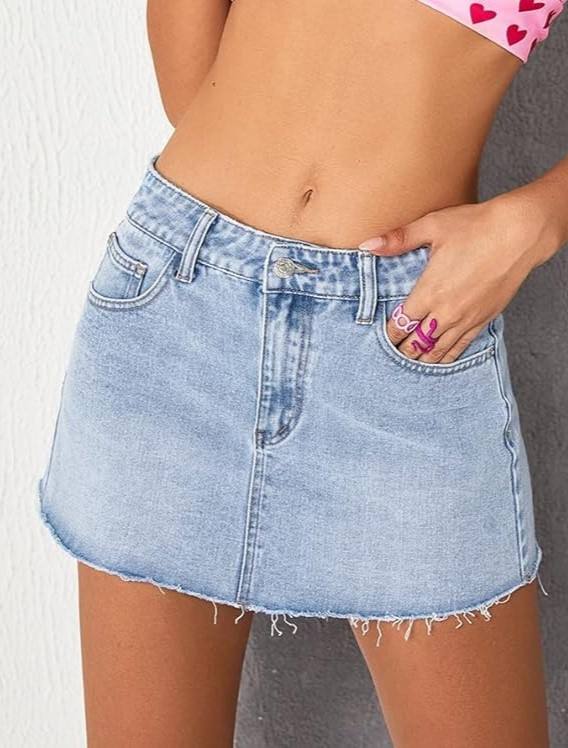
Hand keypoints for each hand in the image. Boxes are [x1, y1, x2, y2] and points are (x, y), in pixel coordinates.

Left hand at [357, 193, 554, 363]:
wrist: (520, 233)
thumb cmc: (476, 226)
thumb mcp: (431, 227)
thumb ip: (397, 240)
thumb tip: (367, 245)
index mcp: (429, 292)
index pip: (400, 325)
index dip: (388, 333)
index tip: (382, 335)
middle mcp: (445, 312)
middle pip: (416, 343)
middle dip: (402, 349)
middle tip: (392, 352)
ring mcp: (466, 319)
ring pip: (437, 350)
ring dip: (422, 357)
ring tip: (410, 360)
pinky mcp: (484, 319)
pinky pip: (461, 347)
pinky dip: (446, 356)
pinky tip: (438, 360)